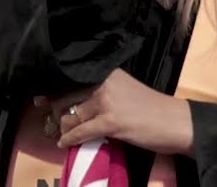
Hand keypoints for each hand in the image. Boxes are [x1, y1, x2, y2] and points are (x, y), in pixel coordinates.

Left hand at [36, 69, 193, 155]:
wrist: (175, 122)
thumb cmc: (153, 108)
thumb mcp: (125, 91)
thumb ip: (104, 92)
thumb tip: (80, 102)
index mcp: (109, 72)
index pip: (75, 78)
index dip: (55, 87)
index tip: (40, 94)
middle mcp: (105, 82)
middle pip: (69, 95)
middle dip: (55, 107)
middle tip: (48, 115)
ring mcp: (107, 101)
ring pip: (73, 114)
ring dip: (63, 126)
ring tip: (59, 132)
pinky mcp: (111, 121)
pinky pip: (81, 131)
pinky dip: (70, 139)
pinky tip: (63, 143)